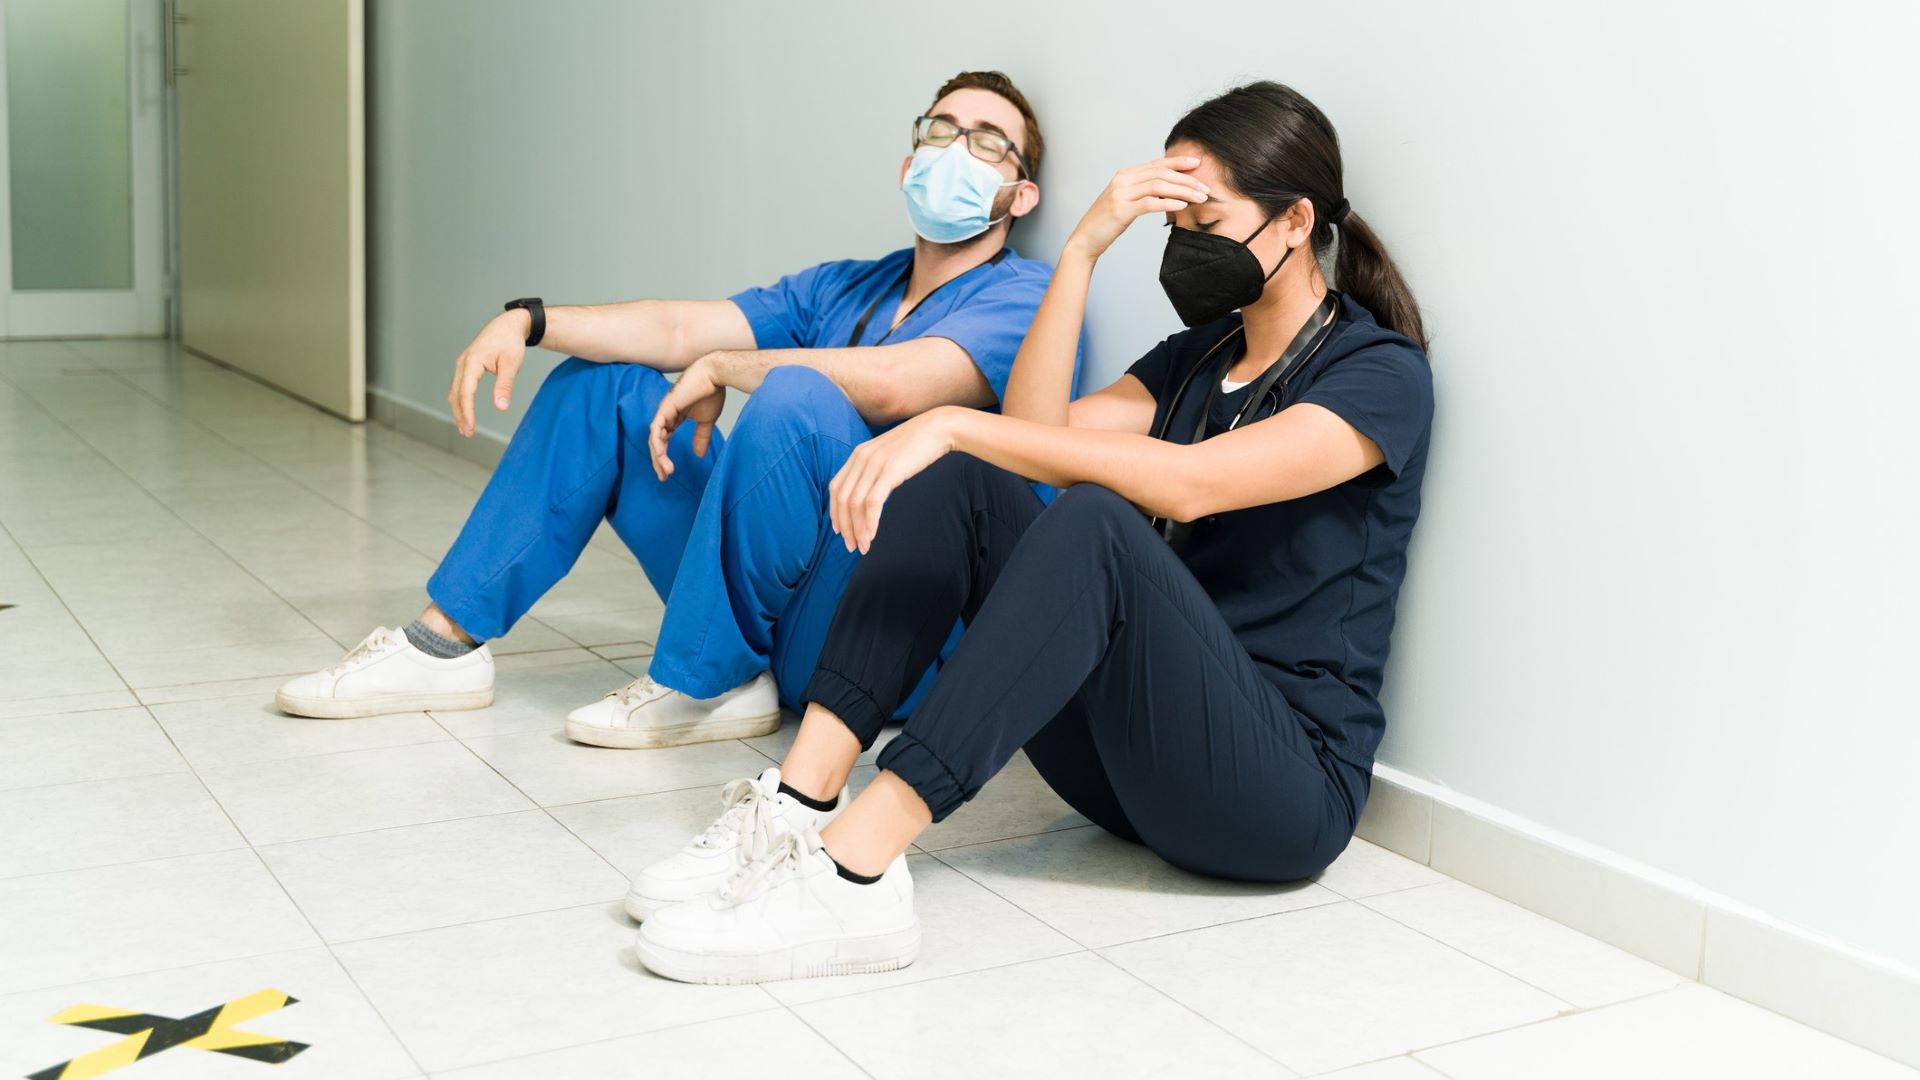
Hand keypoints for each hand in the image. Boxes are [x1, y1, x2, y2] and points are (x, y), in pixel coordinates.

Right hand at [448, 310, 529, 436]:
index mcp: (472, 362)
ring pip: (455, 391)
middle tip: (467, 433)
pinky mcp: (466, 366)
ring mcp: (463, 364)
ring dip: (458, 409)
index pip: (466, 392)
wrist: (508, 325)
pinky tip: (465, 412)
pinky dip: (460, 400)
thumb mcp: (511, 364)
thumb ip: (505, 386)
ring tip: (465, 427)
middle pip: (456, 394)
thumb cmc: (510, 342)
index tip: (470, 428)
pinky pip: (459, 386)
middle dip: (460, 415)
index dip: (467, 412)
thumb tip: (501, 407)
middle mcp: (463, 363)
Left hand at [648, 355, 726, 480]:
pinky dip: (657, 442)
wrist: (715, 374)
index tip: (669, 473)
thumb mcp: (706, 420)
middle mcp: (665, 415)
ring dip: (658, 456)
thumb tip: (699, 455)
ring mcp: (664, 411)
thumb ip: (701, 437)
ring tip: (665, 471)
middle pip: (656, 442)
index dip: (664, 457)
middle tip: (663, 477)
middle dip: (658, 461)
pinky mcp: (666, 407)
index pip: (663, 441)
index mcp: (673, 418)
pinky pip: (656, 428)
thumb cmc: (711, 392)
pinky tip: (660, 454)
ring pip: (654, 438)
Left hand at [829, 407, 962, 553]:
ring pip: (855, 504)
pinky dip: (870, 522)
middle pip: (843, 499)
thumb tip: (870, 494)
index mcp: (858, 454)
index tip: (840, 531)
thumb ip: (875, 469)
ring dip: (857, 529)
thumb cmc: (917, 445)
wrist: (938, 428)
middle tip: (851, 546)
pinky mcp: (889, 471)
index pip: (836, 488)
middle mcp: (861, 457)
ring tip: (863, 547)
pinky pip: (873, 502)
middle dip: (845, 526)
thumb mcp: (889, 455)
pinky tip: (872, 535)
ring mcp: (874, 464)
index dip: (834, 512)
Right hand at [1065, 155, 1208, 260]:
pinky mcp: (1121, 210)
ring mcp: (1121, 194)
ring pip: (1158, 185)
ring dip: (1183, 191)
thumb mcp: (1126, 201)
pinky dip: (1168, 203)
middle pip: (1161, 173)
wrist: (1085, 240)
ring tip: (1200, 198)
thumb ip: (1142, 191)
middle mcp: (1123, 180)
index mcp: (1125, 175)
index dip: (1179, 161)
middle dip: (1187, 179)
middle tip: (1205, 188)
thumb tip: (1169, 188)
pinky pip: (1149, 203)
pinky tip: (1182, 206)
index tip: (1198, 163)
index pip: (1157, 164)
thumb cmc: (1107, 223)